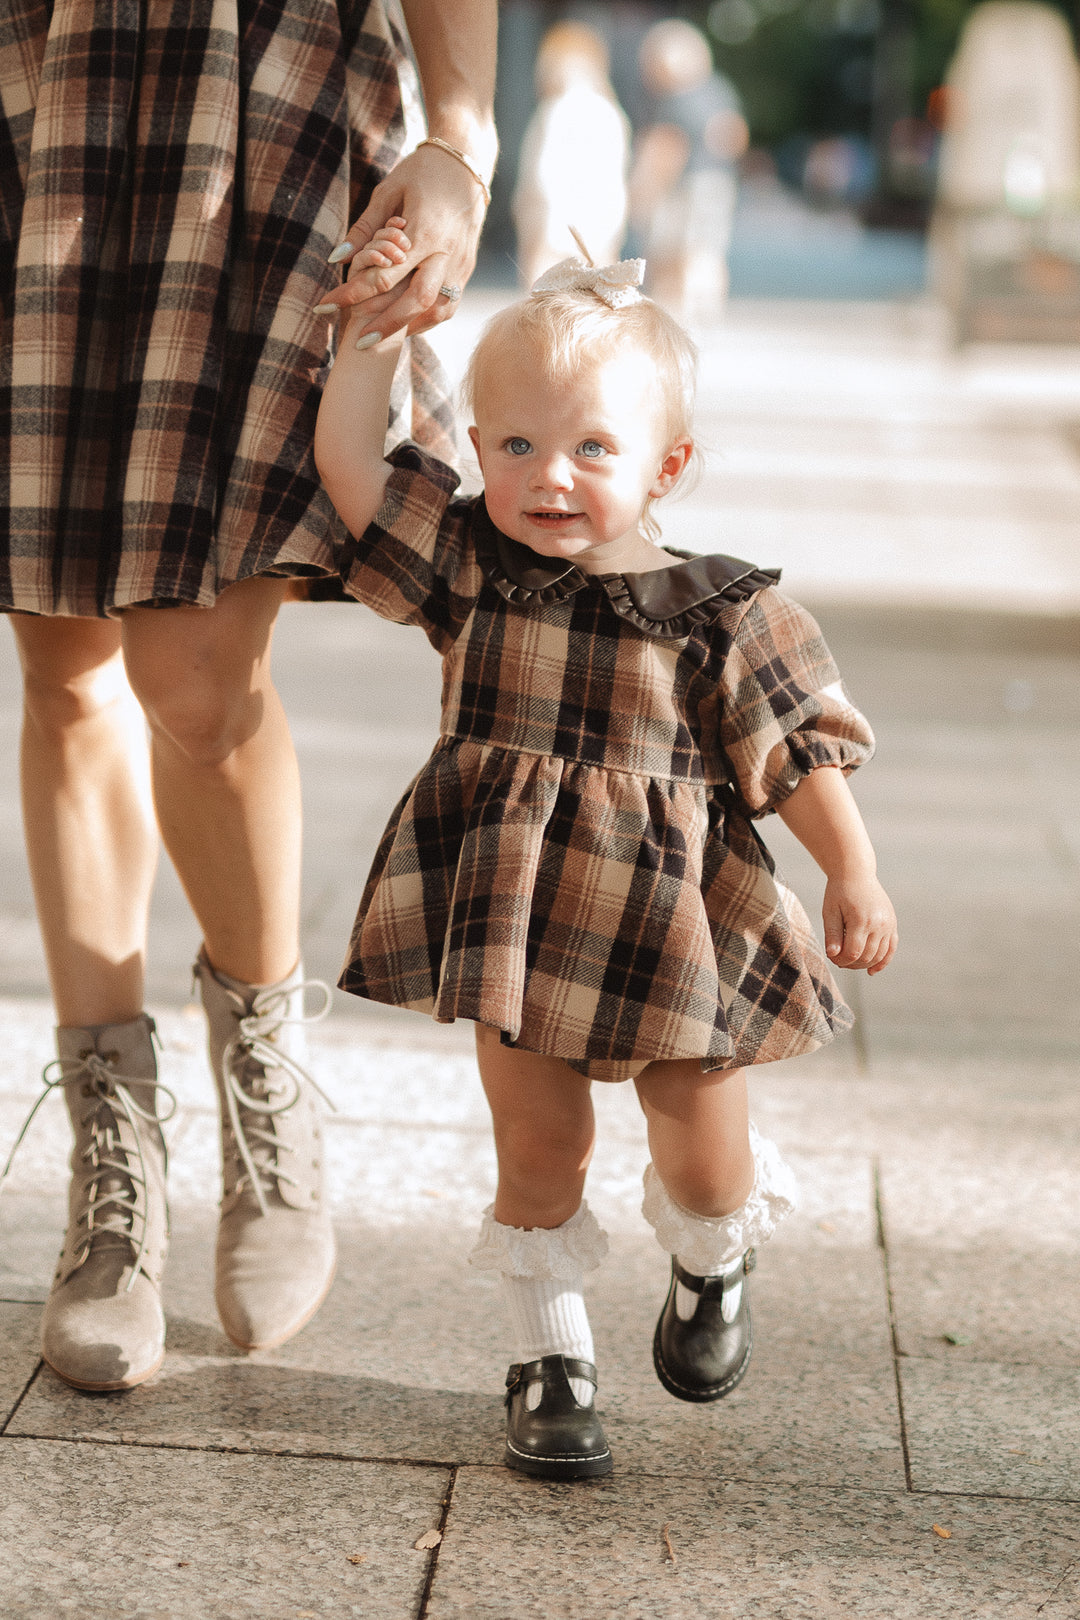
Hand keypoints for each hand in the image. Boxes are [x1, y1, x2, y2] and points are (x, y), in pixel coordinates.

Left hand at [318, 144, 487, 338]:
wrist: (466, 163)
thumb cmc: (421, 172)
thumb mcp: (387, 191)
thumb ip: (364, 229)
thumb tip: (336, 259)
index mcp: (424, 231)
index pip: (385, 274)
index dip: (353, 294)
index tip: (327, 306)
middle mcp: (445, 252)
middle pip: (416, 301)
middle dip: (386, 325)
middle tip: (359, 342)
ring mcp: (461, 263)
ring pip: (438, 309)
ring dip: (409, 327)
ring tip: (383, 338)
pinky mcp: (467, 268)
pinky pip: (449, 304)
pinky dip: (428, 319)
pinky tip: (407, 324)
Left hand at [822, 874, 897, 974]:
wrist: (856, 873)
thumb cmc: (839, 892)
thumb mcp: (830, 911)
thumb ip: (832, 934)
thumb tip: (832, 955)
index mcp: (861, 920)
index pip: (853, 953)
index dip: (841, 961)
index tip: (832, 958)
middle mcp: (879, 923)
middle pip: (866, 956)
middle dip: (851, 964)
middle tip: (838, 960)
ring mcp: (888, 924)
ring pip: (879, 955)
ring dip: (864, 964)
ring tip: (850, 962)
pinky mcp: (892, 923)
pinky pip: (891, 948)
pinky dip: (883, 961)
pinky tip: (872, 971)